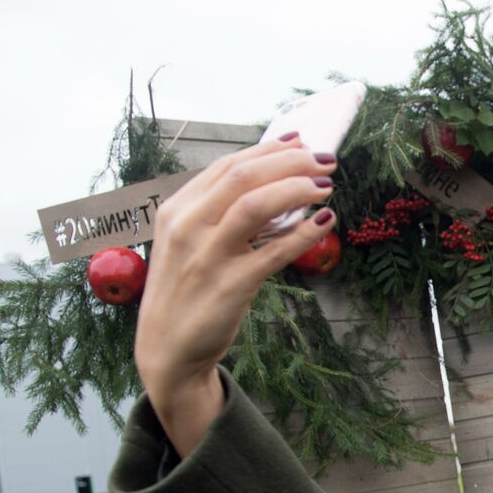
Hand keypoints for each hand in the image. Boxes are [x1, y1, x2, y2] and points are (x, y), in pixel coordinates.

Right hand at [133, 133, 336, 451]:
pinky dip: (304, 233)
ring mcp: (208, 256)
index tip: (301, 143)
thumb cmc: (187, 291)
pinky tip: (324, 223)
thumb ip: (220, 213)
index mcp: (176, 210)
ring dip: (297, 189)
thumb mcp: (189, 243)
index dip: (269, 150)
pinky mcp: (231, 286)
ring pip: (257, 204)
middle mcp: (187, 226)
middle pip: (244, 176)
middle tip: (326, 161)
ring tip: (326, 187)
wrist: (167, 350)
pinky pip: (275, 251)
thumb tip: (273, 183)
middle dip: (290, 162)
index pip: (227, 166)